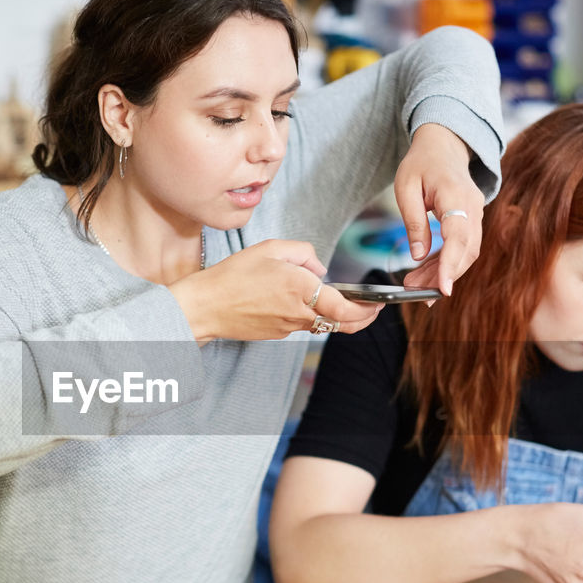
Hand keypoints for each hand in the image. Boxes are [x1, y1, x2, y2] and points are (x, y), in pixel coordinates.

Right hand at [169, 239, 381, 341]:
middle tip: (372, 309)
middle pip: (342, 325)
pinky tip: (303, 302)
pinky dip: (311, 315)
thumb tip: (318, 268)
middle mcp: (299, 313)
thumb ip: (303, 253)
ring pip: (323, 324)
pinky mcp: (278, 334)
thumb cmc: (232, 276)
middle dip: (362, 319)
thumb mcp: (270, 249)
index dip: (368, 310)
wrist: (204, 308)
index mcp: (301, 289)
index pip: (347, 309)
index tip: (378, 303)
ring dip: (337, 316)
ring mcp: (289, 327)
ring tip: (340, 301)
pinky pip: (303, 325)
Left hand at [394, 124, 484, 295]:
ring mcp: (475, 213)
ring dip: (443, 272)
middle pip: (465, 250)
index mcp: (454, 194)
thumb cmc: (421, 163)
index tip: (442, 290)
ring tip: (415, 284)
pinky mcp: (471, 220)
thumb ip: (413, 222)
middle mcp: (472, 206)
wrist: (443, 145)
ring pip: (466, 252)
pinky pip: (462, 246)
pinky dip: (446, 263)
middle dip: (443, 275)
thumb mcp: (406, 187)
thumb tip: (418, 256)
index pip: (457, 236)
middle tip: (414, 291)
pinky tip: (426, 273)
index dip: (451, 265)